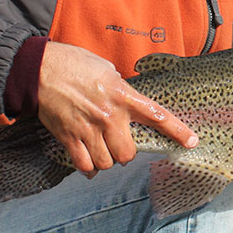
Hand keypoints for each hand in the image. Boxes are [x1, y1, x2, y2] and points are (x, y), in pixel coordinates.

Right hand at [36, 41, 197, 174]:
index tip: (192, 142)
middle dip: (126, 154)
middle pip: (128, 153)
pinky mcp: (69, 137)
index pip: (157, 115)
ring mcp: (88, 128)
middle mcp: (109, 115)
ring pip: (106, 162)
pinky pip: (84, 164)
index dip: (177, 131)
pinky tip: (90, 164)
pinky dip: (89, 168)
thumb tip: (132, 105)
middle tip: (120, 146)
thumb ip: (123, 91)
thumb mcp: (109, 71)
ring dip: (107, 161)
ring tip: (103, 151)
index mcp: (123, 95)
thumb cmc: (75, 64)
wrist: (40, 69)